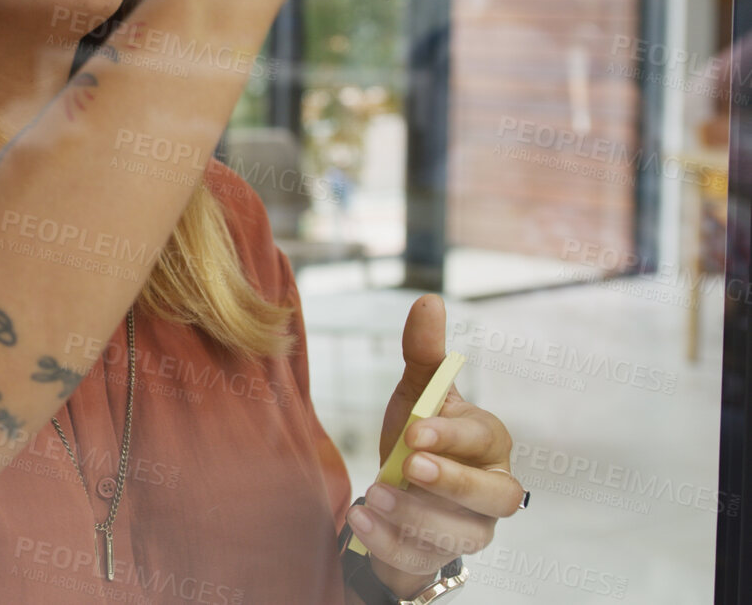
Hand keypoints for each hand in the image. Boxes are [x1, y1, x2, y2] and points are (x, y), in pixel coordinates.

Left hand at [348, 295, 523, 594]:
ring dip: (417, 514)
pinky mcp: (439, 557)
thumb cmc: (420, 437)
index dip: (454, 437)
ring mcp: (472, 531)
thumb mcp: (417, 396)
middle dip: (453, 483)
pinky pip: (422, 559)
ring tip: (375, 493)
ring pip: (462, 535)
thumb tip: (428, 300)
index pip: (485, 441)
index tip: (416, 429)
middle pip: (497, 497)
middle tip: (408, 464)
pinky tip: (362, 520)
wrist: (399, 493)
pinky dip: (391, 542)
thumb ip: (424, 356)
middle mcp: (493, 491)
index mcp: (490, 445)